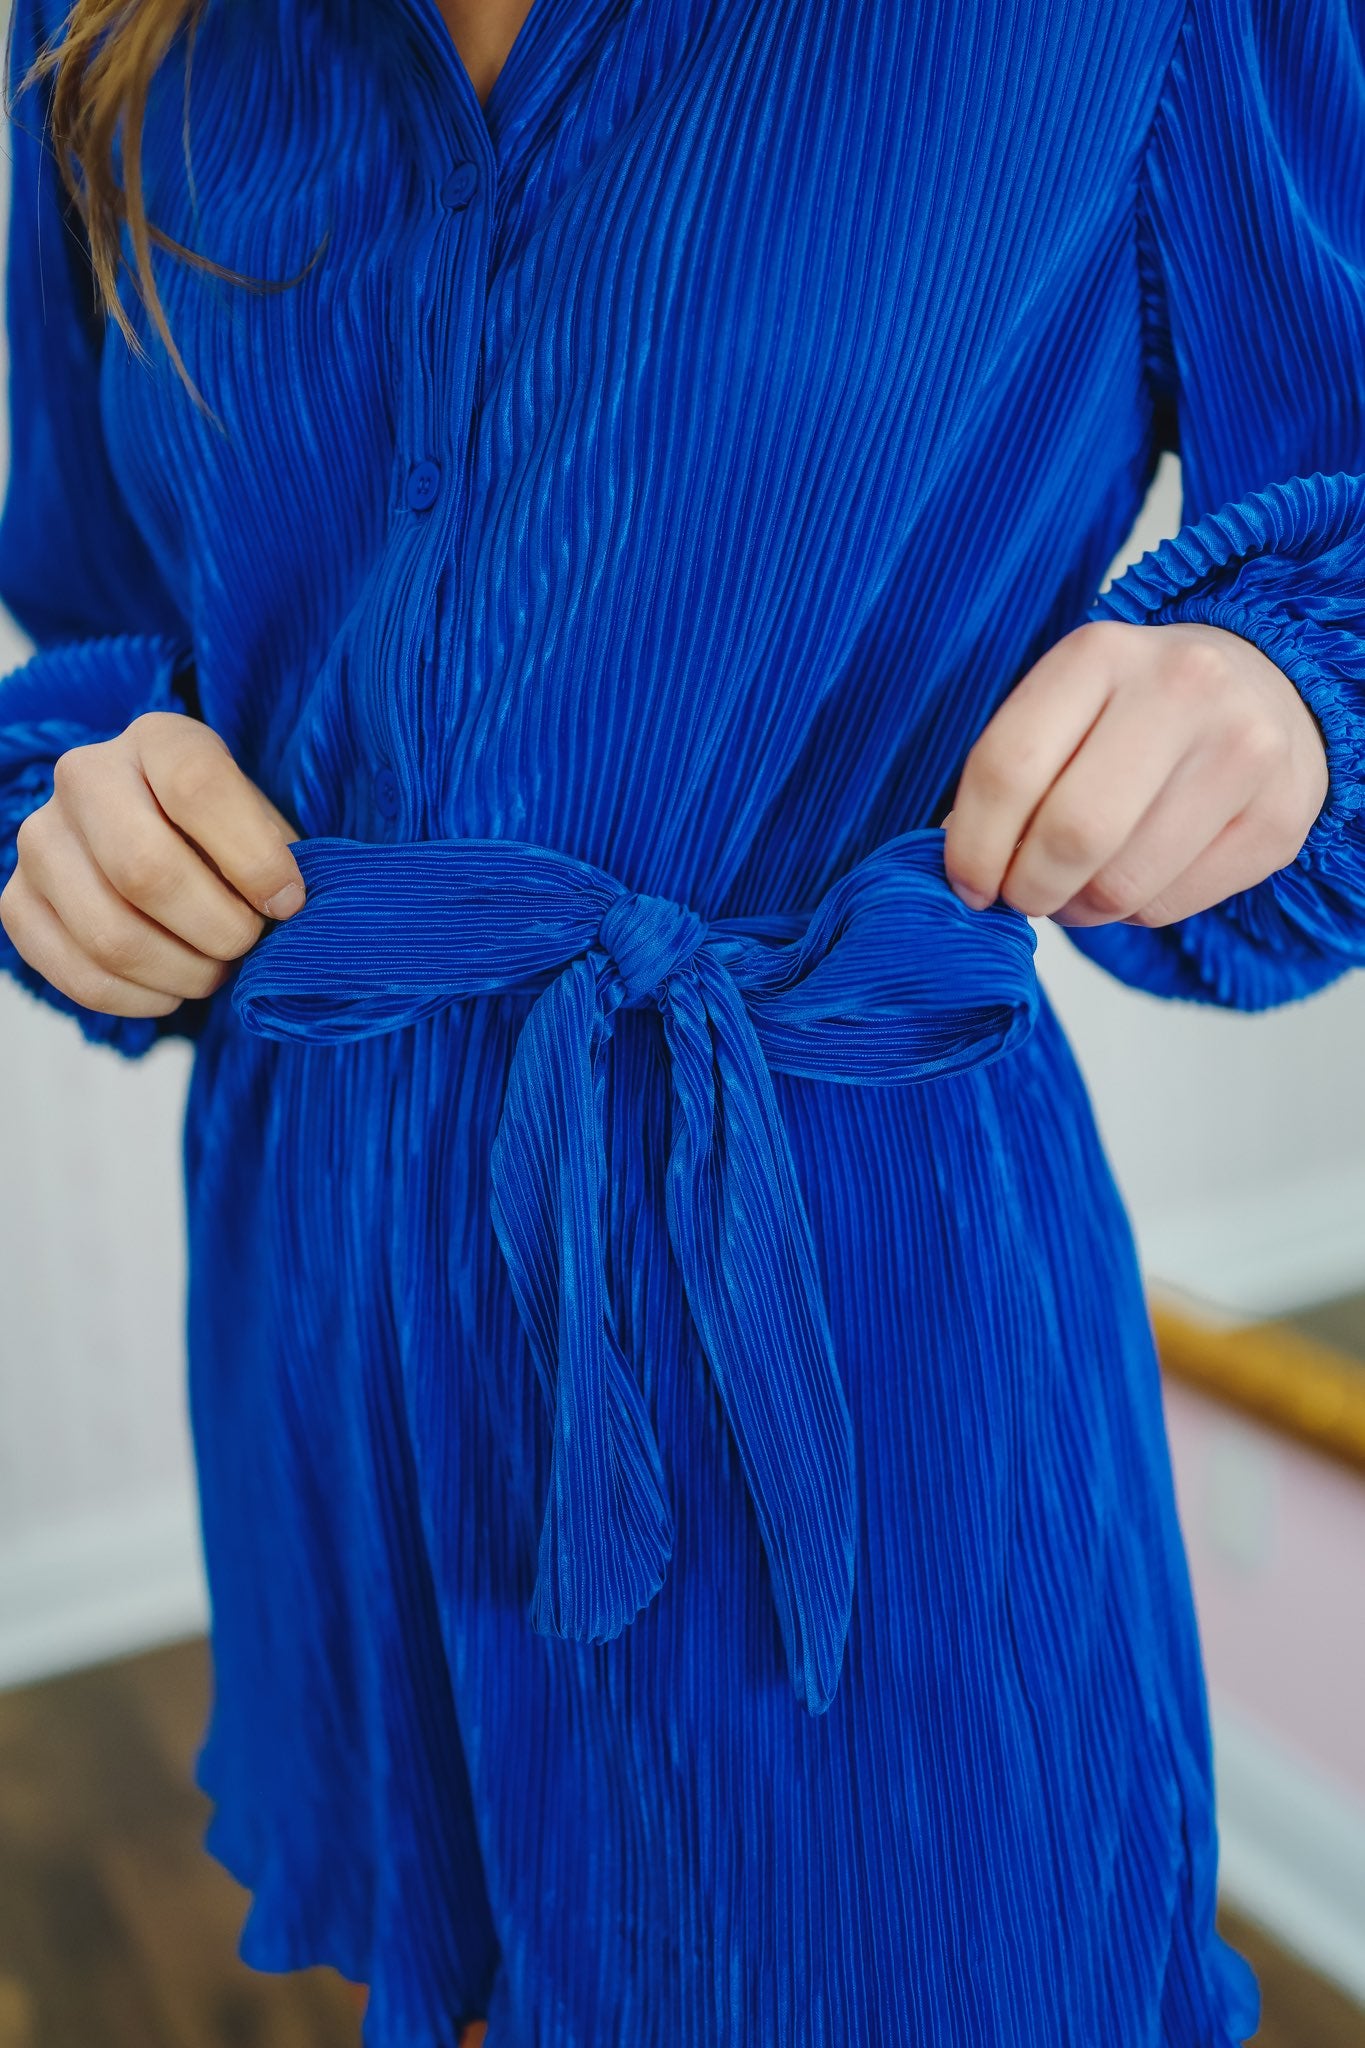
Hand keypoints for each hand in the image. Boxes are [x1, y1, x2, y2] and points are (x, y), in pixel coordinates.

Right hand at [0, 711, 305, 1018]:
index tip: (289, 902)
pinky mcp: (17, 902)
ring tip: (215, 970)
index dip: (254, 858)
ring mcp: (40, 840)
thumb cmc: (227, 836)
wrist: (161, 841)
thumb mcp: (264, 823)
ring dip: (183, 973)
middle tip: (249, 943)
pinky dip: (140, 999)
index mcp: (158, 738)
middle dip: (217, 929)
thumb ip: (280, 858)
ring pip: (111, 935)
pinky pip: (79, 975)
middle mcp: (84, 776)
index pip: (197, 787)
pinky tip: (172, 989)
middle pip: (145, 870)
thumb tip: (287, 912)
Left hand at [940, 619, 1330, 926]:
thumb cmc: (1138, 709)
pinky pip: (1169, 907)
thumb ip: (1011, 772)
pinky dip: (1131, 912)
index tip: (966, 882)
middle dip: (1026, 888)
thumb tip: (962, 866)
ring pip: (1121, 886)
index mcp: (1101, 653)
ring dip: (1078, 908)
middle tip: (1018, 895)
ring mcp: (1242, 752)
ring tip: (1075, 888)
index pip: (1009, 767)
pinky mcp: (1279, 818)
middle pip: (1072, 834)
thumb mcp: (1067, 706)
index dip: (971, 847)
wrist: (1267, 690)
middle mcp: (1182, 689)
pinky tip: (1134, 879)